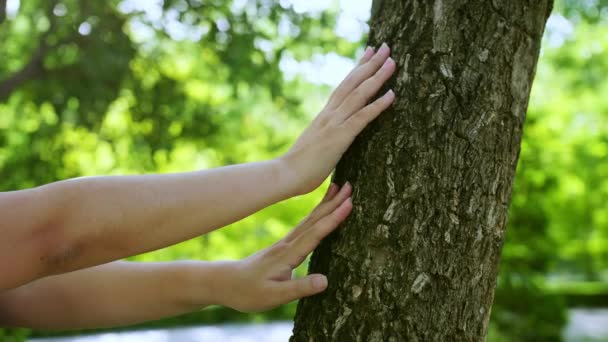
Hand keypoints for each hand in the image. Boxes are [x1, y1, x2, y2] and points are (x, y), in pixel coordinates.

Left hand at [217, 182, 352, 311]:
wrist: (224, 283)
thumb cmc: (248, 293)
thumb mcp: (274, 296)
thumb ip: (299, 288)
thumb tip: (325, 280)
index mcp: (288, 254)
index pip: (316, 233)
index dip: (333, 218)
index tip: (349, 203)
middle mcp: (288, 244)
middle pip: (314, 220)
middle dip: (333, 203)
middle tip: (350, 186)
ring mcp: (285, 243)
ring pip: (309, 219)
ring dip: (325, 203)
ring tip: (337, 187)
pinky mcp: (284, 246)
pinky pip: (305, 225)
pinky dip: (316, 214)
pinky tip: (320, 210)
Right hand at [280, 43, 395, 194]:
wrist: (285, 174)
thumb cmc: (300, 167)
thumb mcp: (316, 145)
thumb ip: (326, 136)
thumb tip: (333, 136)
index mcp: (325, 115)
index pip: (344, 85)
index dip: (357, 68)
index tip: (369, 52)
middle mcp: (330, 114)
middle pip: (353, 82)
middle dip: (370, 63)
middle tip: (385, 46)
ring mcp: (334, 124)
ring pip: (359, 94)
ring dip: (377, 77)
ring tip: (392, 62)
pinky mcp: (340, 137)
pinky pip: (362, 117)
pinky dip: (378, 105)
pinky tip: (392, 94)